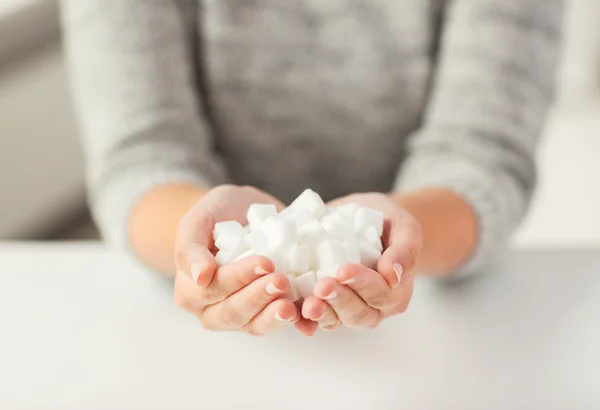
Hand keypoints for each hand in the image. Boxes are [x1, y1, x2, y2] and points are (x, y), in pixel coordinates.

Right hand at [173, 185, 316, 335]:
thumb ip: (190, 248)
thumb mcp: (199, 220)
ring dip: (274, 317)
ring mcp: (242, 315)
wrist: (246, 212)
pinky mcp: (268, 314)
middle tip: (281, 280)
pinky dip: (295, 324)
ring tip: (291, 305)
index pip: (211, 290)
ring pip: (254, 325)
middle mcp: (213, 309)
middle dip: (258, 297)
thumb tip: (200, 277)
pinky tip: (307, 319)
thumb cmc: (218, 213)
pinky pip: (278, 325)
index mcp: (190, 290)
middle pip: (232, 313)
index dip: (237, 278)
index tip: (264, 262)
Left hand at [301, 193, 421, 329]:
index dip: (363, 284)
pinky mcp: (323, 303)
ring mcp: (346, 309)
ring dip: (321, 313)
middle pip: (358, 313)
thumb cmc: (387, 221)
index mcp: (396, 292)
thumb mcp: (404, 226)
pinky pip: (313, 317)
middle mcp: (372, 307)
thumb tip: (393, 275)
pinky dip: (301, 318)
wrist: (362, 218)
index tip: (344, 270)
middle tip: (323, 285)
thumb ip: (406, 249)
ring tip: (308, 304)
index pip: (382, 293)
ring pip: (335, 320)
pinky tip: (290, 312)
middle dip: (340, 300)